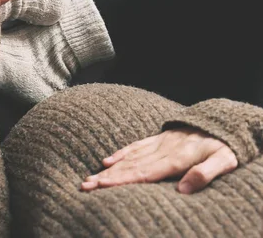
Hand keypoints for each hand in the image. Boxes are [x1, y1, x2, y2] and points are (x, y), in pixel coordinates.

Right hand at [81, 128, 237, 194]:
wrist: (222, 120)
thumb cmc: (225, 145)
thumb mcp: (224, 160)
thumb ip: (205, 173)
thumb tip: (182, 190)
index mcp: (176, 158)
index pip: (144, 173)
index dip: (122, 180)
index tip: (101, 186)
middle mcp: (163, 150)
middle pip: (130, 166)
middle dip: (106, 177)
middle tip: (85, 185)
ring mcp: (159, 143)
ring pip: (130, 157)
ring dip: (109, 169)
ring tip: (90, 177)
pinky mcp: (159, 139)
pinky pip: (137, 146)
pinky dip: (122, 153)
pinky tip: (108, 160)